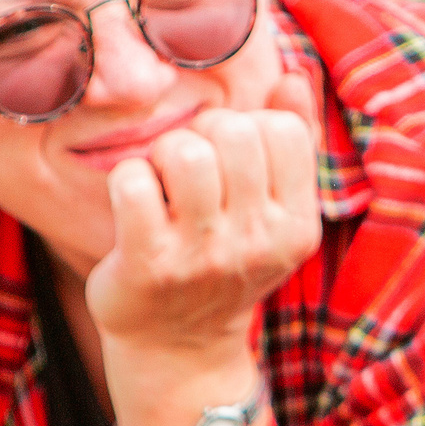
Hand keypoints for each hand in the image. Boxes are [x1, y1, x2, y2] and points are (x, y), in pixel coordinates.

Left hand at [87, 72, 321, 360]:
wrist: (178, 351)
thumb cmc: (223, 263)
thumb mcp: (273, 213)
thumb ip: (293, 140)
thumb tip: (294, 74)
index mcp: (296, 226)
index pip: (280, 130)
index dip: (248, 129)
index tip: (230, 163)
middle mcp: (257, 242)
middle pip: (232, 131)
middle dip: (201, 136)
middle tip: (188, 174)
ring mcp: (203, 256)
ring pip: (184, 149)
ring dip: (163, 156)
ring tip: (163, 187)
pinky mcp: (148, 266)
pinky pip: (133, 180)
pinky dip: (127, 181)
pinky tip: (135, 207)